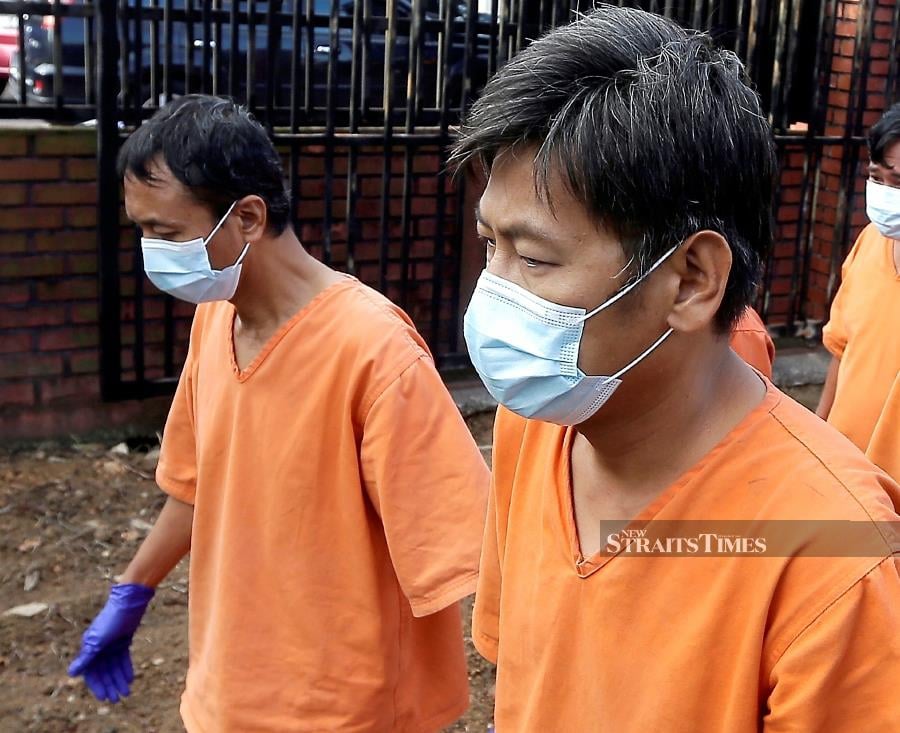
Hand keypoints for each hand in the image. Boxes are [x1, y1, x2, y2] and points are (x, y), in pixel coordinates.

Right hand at [68, 583, 154, 701]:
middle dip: (110, 685)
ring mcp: (111, 644)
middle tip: (118, 698)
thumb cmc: (111, 619)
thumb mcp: (99, 640)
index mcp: (89, 647)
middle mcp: (99, 647)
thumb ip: (87, 657)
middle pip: (104, 671)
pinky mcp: (122, 640)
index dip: (97, 685)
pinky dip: (126, 668)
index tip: (104, 697)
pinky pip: (123, 658)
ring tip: (126, 692)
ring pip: (114, 666)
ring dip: (119, 679)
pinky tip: (130, 678)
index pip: (91, 672)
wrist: (129, 601)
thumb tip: (71, 674)